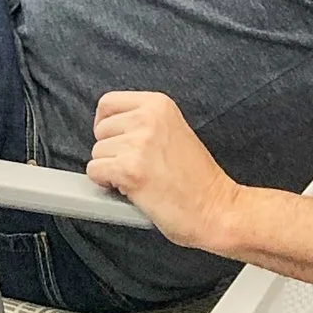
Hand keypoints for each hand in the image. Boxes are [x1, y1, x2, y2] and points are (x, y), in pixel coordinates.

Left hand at [85, 90, 237, 252]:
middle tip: (137, 165)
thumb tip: (108, 128)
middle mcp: (147, 118)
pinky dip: (106, 184)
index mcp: (158, 104)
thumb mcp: (173, 131)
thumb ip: (143, 123)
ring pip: (96, 153)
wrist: (218, 209)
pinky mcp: (130, 170)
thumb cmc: (198, 180)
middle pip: (100, 129)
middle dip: (111, 150)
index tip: (117, 141)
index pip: (108, 103)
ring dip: (110, 170)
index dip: (107, 125)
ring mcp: (138, 143)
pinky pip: (95, 172)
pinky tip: (130, 189)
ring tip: (140, 178)